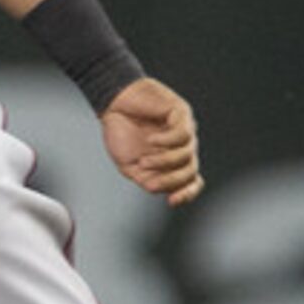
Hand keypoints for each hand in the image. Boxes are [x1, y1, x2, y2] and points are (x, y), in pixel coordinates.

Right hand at [100, 77, 202, 205]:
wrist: (112, 102)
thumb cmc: (120, 131)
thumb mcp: (129, 165)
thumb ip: (144, 178)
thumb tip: (159, 190)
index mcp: (172, 160)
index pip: (191, 181)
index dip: (186, 193)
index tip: (171, 202)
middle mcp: (182, 146)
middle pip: (191, 171)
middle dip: (171, 181)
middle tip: (149, 183)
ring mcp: (183, 130)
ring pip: (187, 154)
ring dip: (164, 162)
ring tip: (144, 160)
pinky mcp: (181, 113)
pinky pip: (182, 134)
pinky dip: (166, 141)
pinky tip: (150, 140)